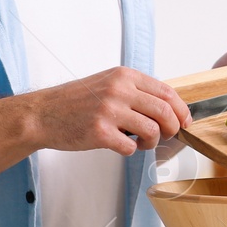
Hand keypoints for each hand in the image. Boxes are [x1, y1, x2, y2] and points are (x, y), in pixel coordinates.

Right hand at [29, 66, 192, 155]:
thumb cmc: (75, 102)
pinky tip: (121, 146)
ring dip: (152, 142)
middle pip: (165, 111)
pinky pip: (130, 147)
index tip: (185, 121)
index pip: (167, 92)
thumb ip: (135, 90)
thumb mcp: (107, 83)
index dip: (181, 110)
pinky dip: (131, 150)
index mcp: (124, 76)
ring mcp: (109, 110)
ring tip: (140, 142)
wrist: (42, 114)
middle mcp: (119, 90)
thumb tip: (168, 107)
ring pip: (152, 130)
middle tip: (168, 136)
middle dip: (173, 128)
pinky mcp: (99, 132)